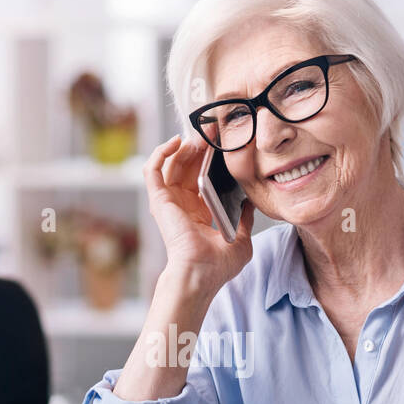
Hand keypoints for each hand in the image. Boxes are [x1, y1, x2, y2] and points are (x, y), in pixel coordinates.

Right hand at [144, 134, 254, 294]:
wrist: (201, 274)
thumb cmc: (218, 266)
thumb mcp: (242, 239)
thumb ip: (245, 219)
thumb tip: (250, 202)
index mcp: (199, 213)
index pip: (203, 177)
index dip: (211, 158)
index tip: (223, 142)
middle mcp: (182, 205)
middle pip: (189, 166)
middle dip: (200, 145)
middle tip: (213, 129)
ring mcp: (169, 202)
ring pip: (172, 164)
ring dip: (184, 145)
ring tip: (200, 133)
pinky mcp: (159, 200)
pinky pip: (153, 169)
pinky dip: (161, 152)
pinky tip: (176, 141)